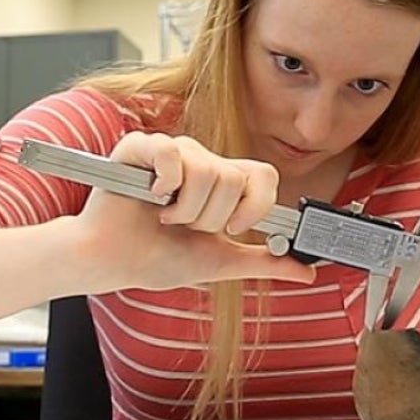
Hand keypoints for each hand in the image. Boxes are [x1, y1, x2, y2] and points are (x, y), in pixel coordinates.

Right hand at [73, 132, 314, 291]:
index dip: (254, 206)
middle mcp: (200, 162)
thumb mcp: (220, 261)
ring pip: (207, 170)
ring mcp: (171, 152)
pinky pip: (172, 153)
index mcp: (221, 183)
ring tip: (162, 216)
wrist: (112, 264)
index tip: (232, 228)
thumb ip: (263, 262)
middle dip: (209, 216)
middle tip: (183, 225)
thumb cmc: (156, 259)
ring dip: (184, 208)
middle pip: (233, 178)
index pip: (262, 176)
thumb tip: (306, 271)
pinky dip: (164, 183)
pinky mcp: (140, 148)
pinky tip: (150, 195)